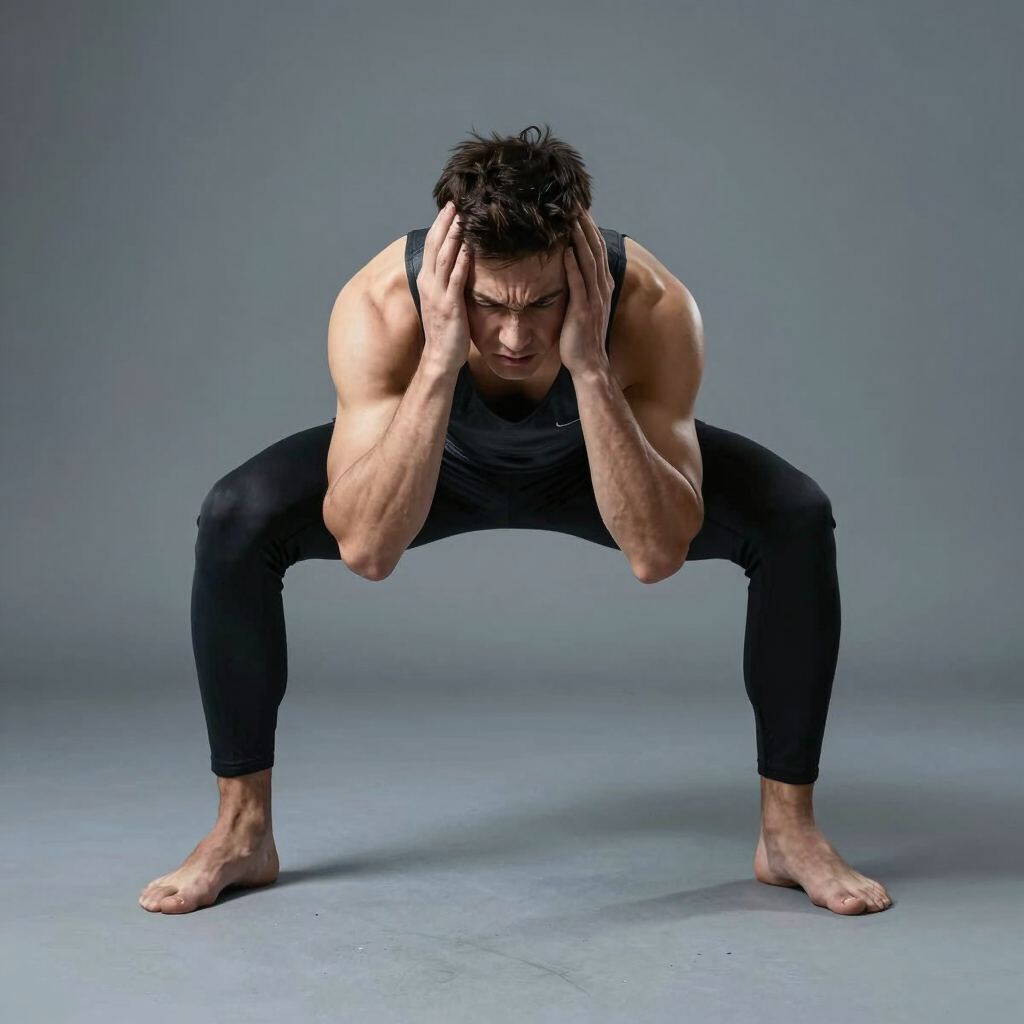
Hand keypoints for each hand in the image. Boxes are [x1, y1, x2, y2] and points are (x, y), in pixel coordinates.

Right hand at [417, 201, 472, 374]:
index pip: (431, 246)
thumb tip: (460, 260)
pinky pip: (455, 280)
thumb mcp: (443, 299)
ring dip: (453, 236)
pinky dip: (461, 262)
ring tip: (462, 217)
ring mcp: (438, 294)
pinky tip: (469, 248)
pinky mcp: (450, 306)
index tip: (450, 207)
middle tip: (455, 202)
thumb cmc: (446, 329)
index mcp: (427, 280)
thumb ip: (447, 280)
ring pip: (444, 258)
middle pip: (435, 245)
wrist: (440, 357)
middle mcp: (428, 283)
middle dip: (444, 223)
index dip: (439, 225)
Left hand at [558, 209, 613, 376]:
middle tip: (575, 200)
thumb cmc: (582, 338)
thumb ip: (581, 286)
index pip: (597, 248)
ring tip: (570, 216)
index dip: (589, 226)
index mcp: (601, 285)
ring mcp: (594, 299)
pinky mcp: (583, 310)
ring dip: (580, 238)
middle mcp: (601, 288)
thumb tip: (569, 267)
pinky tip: (566, 249)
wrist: (589, 365)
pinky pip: (578, 284)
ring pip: (589, 261)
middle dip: (585, 223)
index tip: (579, 206)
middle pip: (595, 248)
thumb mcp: (584, 306)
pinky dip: (573, 265)